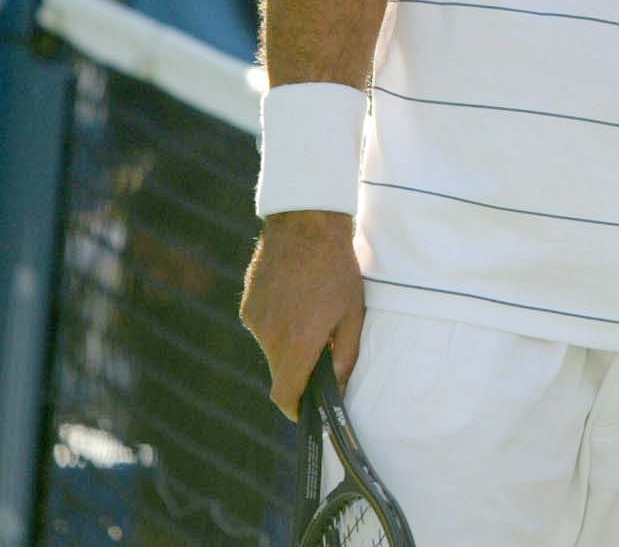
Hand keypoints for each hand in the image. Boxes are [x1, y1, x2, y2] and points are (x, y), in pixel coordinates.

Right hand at [240, 210, 364, 417]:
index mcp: (297, 343)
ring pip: (271, 347)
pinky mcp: (248, 304)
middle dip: (298, 371)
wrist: (305, 224)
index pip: (284, 395)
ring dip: (289, 342)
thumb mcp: (353, 311)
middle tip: (321, 351)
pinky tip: (297, 297)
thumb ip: (345, 353)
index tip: (305, 411)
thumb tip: (338, 384)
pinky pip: (263, 325)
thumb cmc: (337, 268)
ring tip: (312, 312)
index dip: (295, 409)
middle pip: (280, 371)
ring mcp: (254, 319)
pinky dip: (279, 322)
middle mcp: (269, 336)